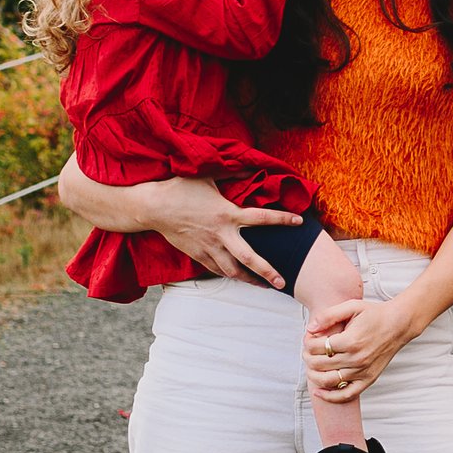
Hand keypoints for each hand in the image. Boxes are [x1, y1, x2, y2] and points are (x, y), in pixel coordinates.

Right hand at [154, 180, 302, 287]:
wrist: (153, 208)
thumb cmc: (181, 188)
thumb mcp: (208, 175)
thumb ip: (233, 173)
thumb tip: (252, 166)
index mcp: (228, 214)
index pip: (262, 218)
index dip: (282, 219)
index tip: (299, 222)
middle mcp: (221, 235)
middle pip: (249, 259)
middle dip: (267, 272)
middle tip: (283, 282)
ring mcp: (208, 247)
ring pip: (232, 271)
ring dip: (249, 280)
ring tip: (264, 286)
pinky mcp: (197, 255)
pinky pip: (216, 269)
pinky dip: (229, 274)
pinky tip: (238, 277)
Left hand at [304, 292, 416, 403]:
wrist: (399, 324)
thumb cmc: (375, 314)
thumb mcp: (352, 306)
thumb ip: (329, 315)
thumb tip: (310, 328)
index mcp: (351, 340)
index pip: (317, 347)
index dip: (307, 342)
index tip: (308, 338)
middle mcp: (356, 359)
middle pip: (319, 364)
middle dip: (307, 357)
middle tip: (308, 351)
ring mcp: (362, 371)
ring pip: (328, 381)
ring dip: (313, 375)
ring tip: (311, 367)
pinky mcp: (368, 379)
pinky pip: (346, 395)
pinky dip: (330, 397)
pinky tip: (319, 391)